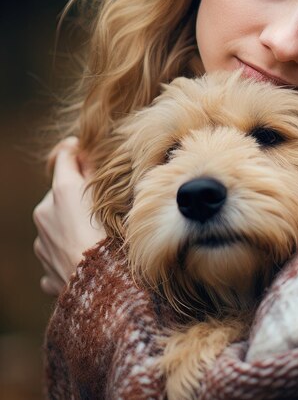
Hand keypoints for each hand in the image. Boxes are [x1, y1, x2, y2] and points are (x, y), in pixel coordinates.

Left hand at [33, 137, 105, 295]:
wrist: (103, 290)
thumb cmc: (115, 239)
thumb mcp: (114, 198)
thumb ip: (99, 175)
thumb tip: (90, 157)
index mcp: (63, 191)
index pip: (63, 156)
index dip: (74, 150)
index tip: (83, 149)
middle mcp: (45, 213)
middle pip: (61, 193)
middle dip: (78, 196)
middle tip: (103, 204)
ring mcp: (41, 244)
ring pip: (57, 225)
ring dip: (73, 226)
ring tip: (100, 238)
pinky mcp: (45, 271)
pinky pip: (59, 254)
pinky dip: (71, 254)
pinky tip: (89, 261)